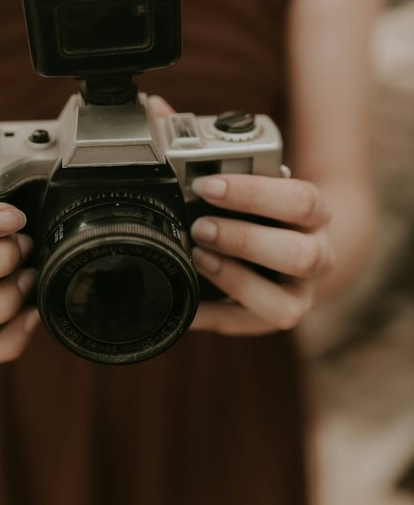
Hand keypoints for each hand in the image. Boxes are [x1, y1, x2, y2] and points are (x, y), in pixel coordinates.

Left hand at [189, 174, 334, 334]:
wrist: (294, 249)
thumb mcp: (264, 193)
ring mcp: (301, 296)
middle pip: (302, 255)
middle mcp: (318, 258)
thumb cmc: (269, 214)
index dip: (252, 194)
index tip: (207, 186)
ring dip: (234, 280)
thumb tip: (193, 179)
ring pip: (284, 304)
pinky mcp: (275, 318)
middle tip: (201, 228)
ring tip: (198, 257)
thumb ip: (239, 187)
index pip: (301, 201)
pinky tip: (186, 301)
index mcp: (316, 216)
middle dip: (244, 241)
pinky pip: (243, 324)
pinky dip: (209, 314)